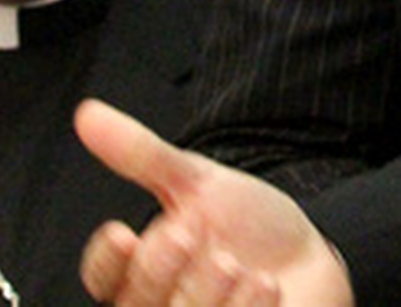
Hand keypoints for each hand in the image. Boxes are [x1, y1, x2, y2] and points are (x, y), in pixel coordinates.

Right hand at [76, 98, 353, 305]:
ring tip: (233, 261)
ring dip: (203, 293)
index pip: (103, 275)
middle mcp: (163, 306)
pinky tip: (266, 284)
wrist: (312, 255)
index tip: (123, 231)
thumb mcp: (197, 182)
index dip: (107, 259)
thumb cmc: (248, 222)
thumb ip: (143, 155)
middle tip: (185, 233)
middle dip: (156, 271)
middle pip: (135, 303)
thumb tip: (88, 114)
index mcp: (142, 270)